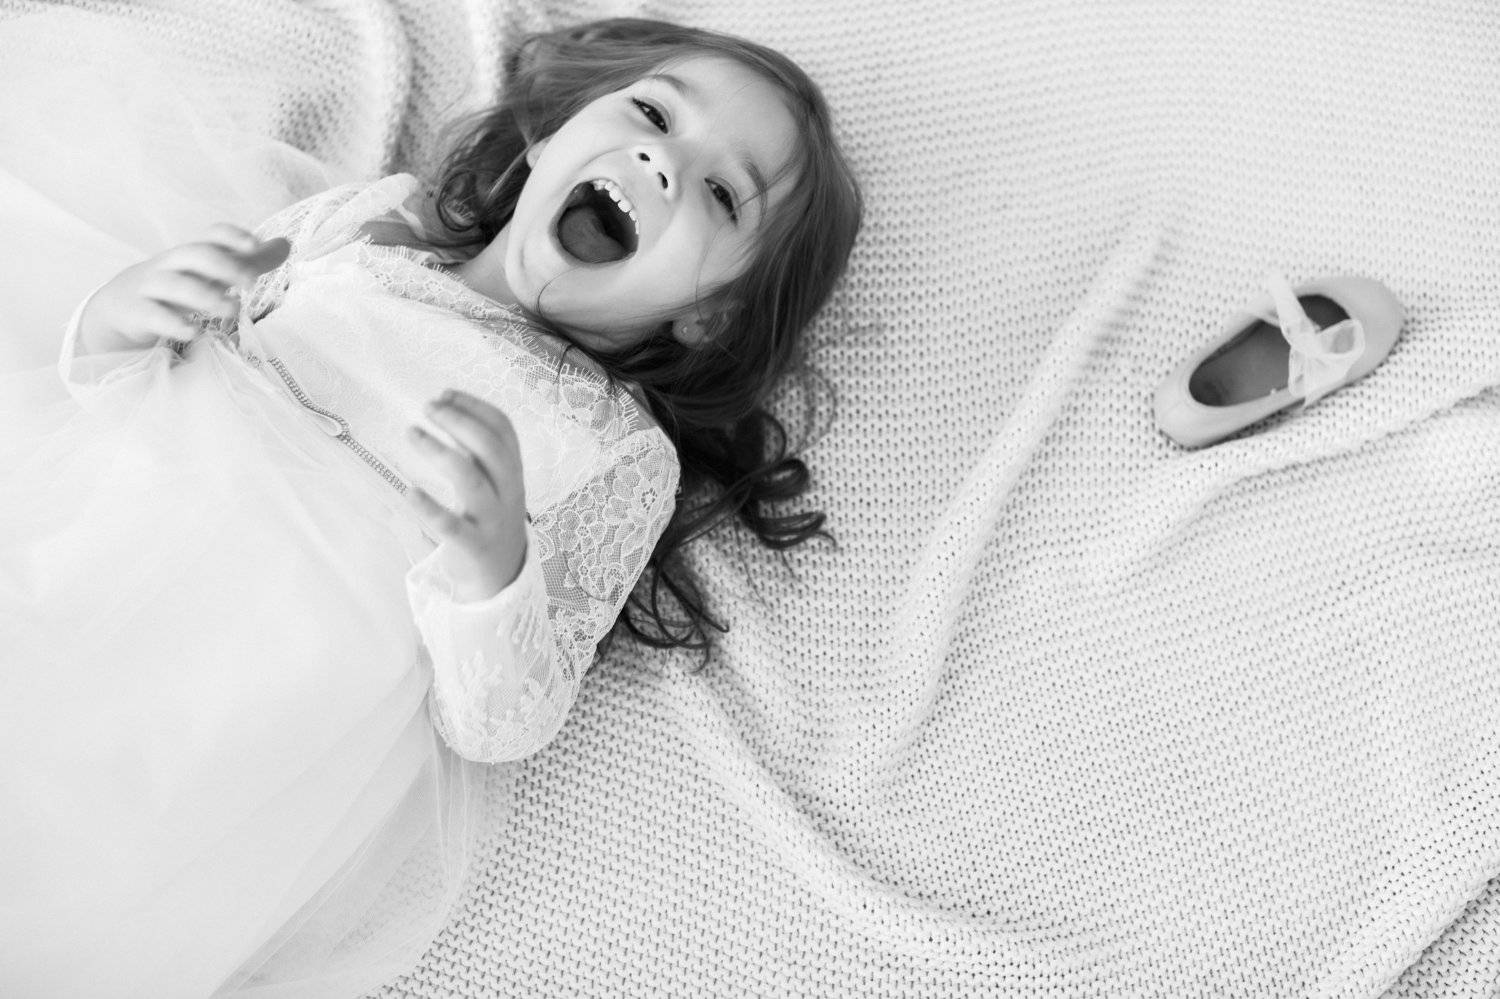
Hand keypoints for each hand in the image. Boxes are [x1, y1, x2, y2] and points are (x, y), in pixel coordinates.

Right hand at [78, 224, 289, 353]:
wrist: (121, 306)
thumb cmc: (178, 285)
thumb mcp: (211, 273)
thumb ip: (250, 261)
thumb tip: (287, 244)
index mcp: (192, 255)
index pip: (210, 236)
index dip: (230, 236)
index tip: (254, 244)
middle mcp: (172, 266)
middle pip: (195, 254)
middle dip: (223, 265)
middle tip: (251, 282)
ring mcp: (152, 288)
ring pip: (175, 285)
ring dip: (205, 296)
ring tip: (234, 309)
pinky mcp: (137, 313)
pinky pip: (152, 314)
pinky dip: (173, 322)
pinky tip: (194, 331)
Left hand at [407, 389, 528, 601]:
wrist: (502, 577)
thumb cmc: (490, 521)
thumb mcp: (495, 485)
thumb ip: (477, 453)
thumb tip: (444, 411)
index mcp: (513, 473)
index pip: (504, 429)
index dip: (475, 406)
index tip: (445, 393)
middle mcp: (508, 492)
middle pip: (490, 447)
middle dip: (459, 421)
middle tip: (428, 408)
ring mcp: (491, 520)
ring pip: (470, 479)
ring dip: (439, 451)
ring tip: (411, 432)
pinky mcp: (472, 546)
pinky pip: (450, 526)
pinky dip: (429, 508)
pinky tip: (408, 492)